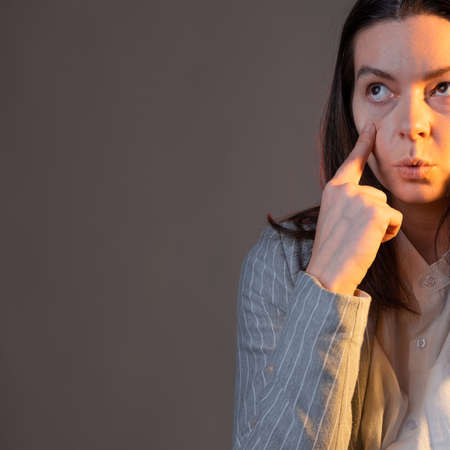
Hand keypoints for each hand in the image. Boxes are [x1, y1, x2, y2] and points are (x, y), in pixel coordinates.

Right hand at [305, 122, 402, 295]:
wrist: (328, 271)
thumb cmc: (332, 249)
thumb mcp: (334, 218)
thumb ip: (348, 201)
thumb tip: (372, 199)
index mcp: (333, 190)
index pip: (352, 162)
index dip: (363, 144)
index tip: (372, 126)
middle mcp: (345, 189)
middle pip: (377, 193)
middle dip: (374, 214)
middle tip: (354, 234)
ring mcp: (360, 198)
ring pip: (387, 206)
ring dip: (381, 224)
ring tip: (360, 239)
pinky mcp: (376, 210)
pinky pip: (396, 218)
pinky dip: (389, 233)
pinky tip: (370, 242)